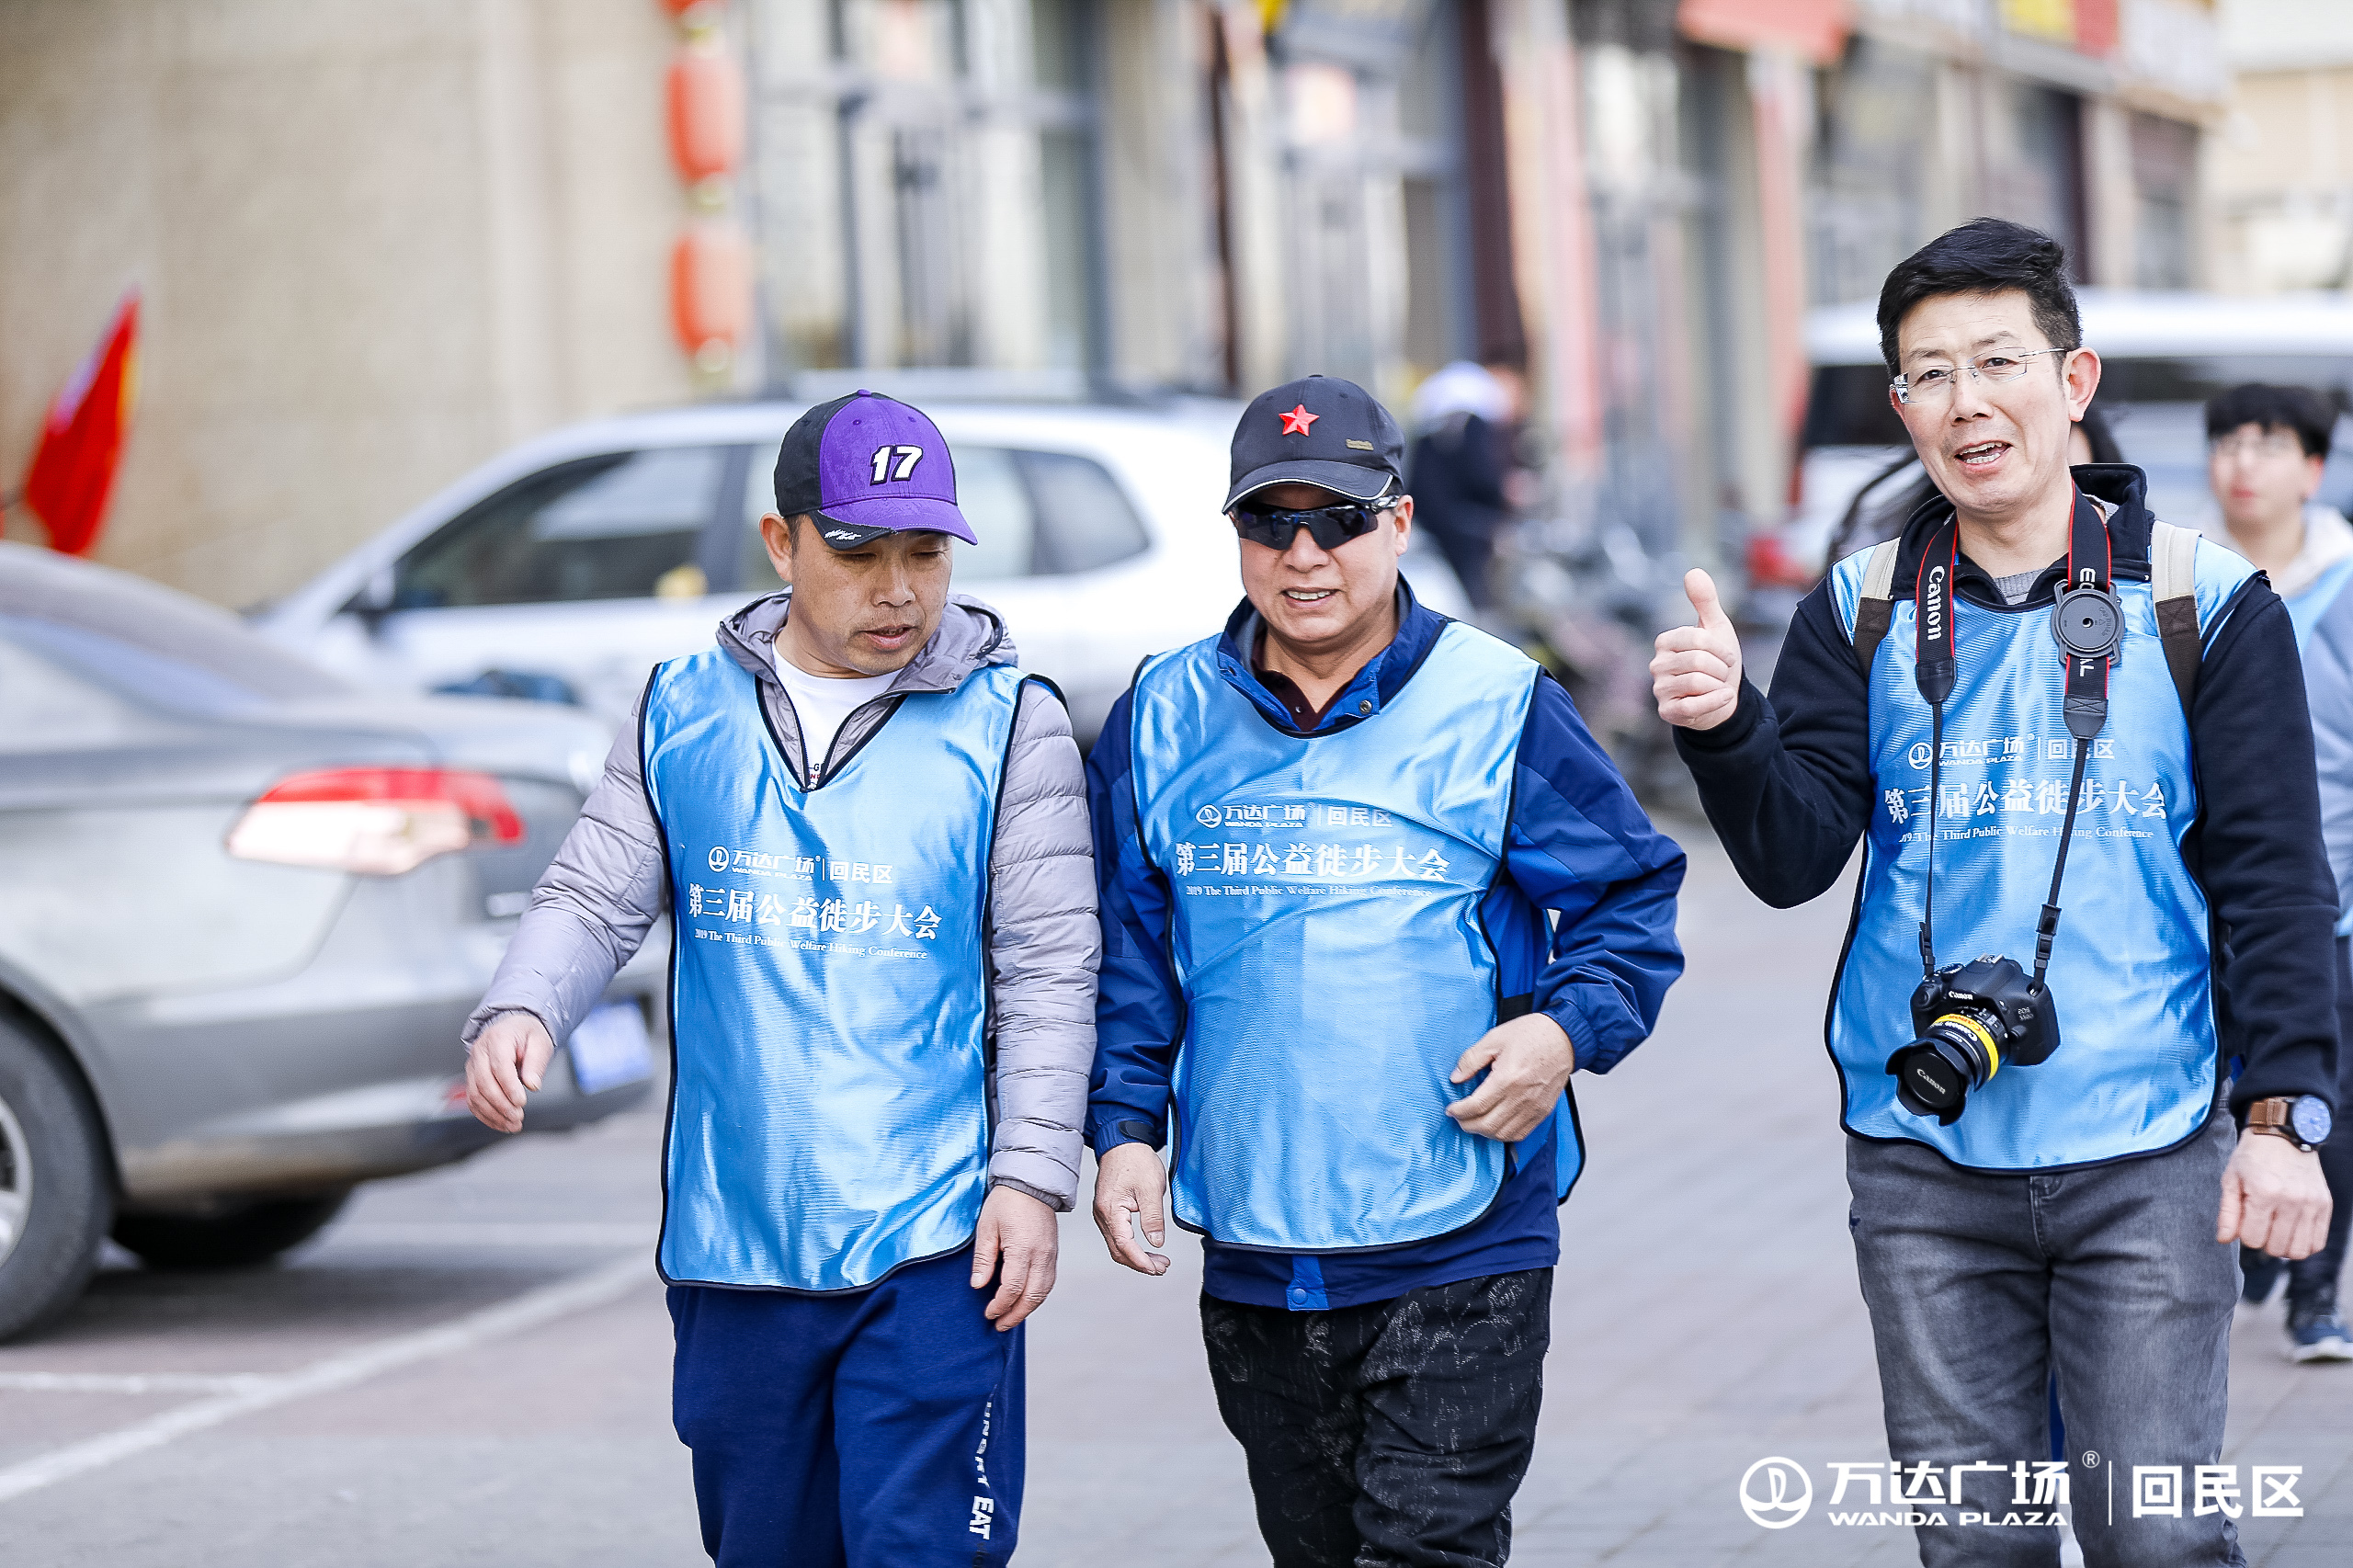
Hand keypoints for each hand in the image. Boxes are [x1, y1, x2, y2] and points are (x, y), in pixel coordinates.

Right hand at [466, 1011, 555, 1133]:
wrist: (514, 1028)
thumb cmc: (527, 1034)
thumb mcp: (540, 1042)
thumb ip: (536, 1063)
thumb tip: (533, 1085)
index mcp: (498, 1038)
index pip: (500, 1066)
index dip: (509, 1087)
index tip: (522, 1102)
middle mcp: (480, 1052)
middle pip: (484, 1083)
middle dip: (501, 1105)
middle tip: (518, 1117)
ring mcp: (473, 1066)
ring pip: (475, 1095)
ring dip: (493, 1114)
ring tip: (512, 1124)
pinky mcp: (472, 1078)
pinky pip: (473, 1100)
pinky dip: (485, 1115)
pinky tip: (500, 1123)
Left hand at [970, 1185, 1059, 1329]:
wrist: (1032, 1183)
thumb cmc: (1006, 1202)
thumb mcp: (986, 1227)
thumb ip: (984, 1259)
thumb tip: (978, 1286)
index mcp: (1022, 1248)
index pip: (1012, 1288)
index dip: (999, 1305)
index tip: (987, 1313)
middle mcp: (1041, 1255)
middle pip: (1032, 1296)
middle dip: (1015, 1315)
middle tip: (999, 1325)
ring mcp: (1050, 1255)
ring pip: (1043, 1292)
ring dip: (1027, 1309)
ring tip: (1010, 1318)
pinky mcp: (1053, 1253)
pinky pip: (1048, 1282)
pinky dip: (1037, 1296)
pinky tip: (1024, 1301)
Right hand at [1091, 1142, 1170, 1275]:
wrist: (1123, 1143)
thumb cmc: (1136, 1160)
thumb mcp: (1151, 1189)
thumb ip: (1153, 1218)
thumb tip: (1156, 1243)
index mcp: (1111, 1210)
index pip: (1124, 1245)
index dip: (1141, 1261)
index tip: (1157, 1268)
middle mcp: (1102, 1214)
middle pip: (1118, 1250)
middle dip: (1140, 1263)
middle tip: (1162, 1267)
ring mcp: (1103, 1213)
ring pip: (1116, 1245)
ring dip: (1136, 1257)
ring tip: (1157, 1261)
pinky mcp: (1108, 1211)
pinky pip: (1116, 1236)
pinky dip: (1131, 1246)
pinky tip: (1145, 1247)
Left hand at [1446, 1013, 1574, 1141]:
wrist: (1564, 1037)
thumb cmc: (1533, 1034)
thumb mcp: (1495, 1038)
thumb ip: (1471, 1059)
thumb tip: (1456, 1077)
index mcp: (1508, 1078)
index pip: (1476, 1106)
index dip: (1459, 1111)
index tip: (1451, 1109)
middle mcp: (1522, 1097)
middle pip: (1487, 1125)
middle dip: (1467, 1124)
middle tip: (1459, 1116)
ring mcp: (1534, 1107)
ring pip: (1503, 1134)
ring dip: (1484, 1132)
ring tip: (1474, 1121)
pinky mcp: (1543, 1111)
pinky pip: (1521, 1134)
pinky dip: (1504, 1135)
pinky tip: (1495, 1125)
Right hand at [1651, 568, 1742, 730]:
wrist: (1722, 698)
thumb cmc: (1717, 662)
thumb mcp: (1715, 628)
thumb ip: (1705, 601)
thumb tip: (1693, 571)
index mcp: (1665, 642)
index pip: (1697, 639)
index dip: (1720, 648)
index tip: (1727, 656)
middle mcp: (1657, 665)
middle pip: (1698, 661)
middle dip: (1721, 668)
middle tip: (1722, 673)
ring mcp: (1660, 689)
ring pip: (1698, 682)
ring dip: (1720, 684)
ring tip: (1717, 686)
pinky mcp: (1667, 712)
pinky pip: (1695, 705)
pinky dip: (1717, 700)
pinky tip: (1723, 697)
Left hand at [2217, 1131, 2333, 1258]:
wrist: (2283, 1135)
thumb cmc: (2253, 1156)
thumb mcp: (2231, 1179)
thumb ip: (2228, 1212)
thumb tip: (2224, 1239)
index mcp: (2264, 1193)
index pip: (2252, 1239)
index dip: (2244, 1234)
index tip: (2245, 1221)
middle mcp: (2291, 1201)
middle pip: (2276, 1248)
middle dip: (2263, 1241)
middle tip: (2260, 1224)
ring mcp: (2311, 1204)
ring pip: (2298, 1251)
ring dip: (2284, 1246)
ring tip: (2276, 1230)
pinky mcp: (2325, 1205)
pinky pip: (2317, 1242)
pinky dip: (2304, 1244)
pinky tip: (2292, 1232)